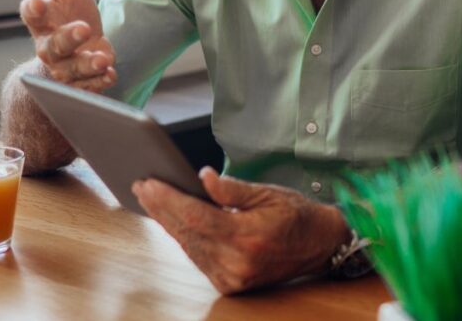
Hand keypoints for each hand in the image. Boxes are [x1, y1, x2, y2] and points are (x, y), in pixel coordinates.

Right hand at [20, 0, 116, 92]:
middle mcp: (49, 46)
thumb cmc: (69, 10)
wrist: (80, 44)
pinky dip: (99, 82)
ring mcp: (65, 66)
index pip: (31, 14)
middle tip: (84, 29)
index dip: (33, 8)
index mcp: (42, 20)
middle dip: (67, 39)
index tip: (38, 0)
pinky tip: (111, 74)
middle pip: (52, 47)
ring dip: (87, 65)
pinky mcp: (82, 81)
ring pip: (71, 70)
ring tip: (103, 58)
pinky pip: (87, 86)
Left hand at [133, 168, 349, 293]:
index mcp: (247, 236)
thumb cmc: (296, 215)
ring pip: (189, 246)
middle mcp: (237, 262)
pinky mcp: (230, 284)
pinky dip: (185, 238)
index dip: (169, 199)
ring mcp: (232, 277)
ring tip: (152, 199)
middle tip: (142, 186)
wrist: (319, 245)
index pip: (195, 216)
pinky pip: (199, 258)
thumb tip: (202, 177)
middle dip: (161, 208)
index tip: (149, 183)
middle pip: (186, 232)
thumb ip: (231, 188)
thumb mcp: (267, 192)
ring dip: (168, 222)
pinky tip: (172, 220)